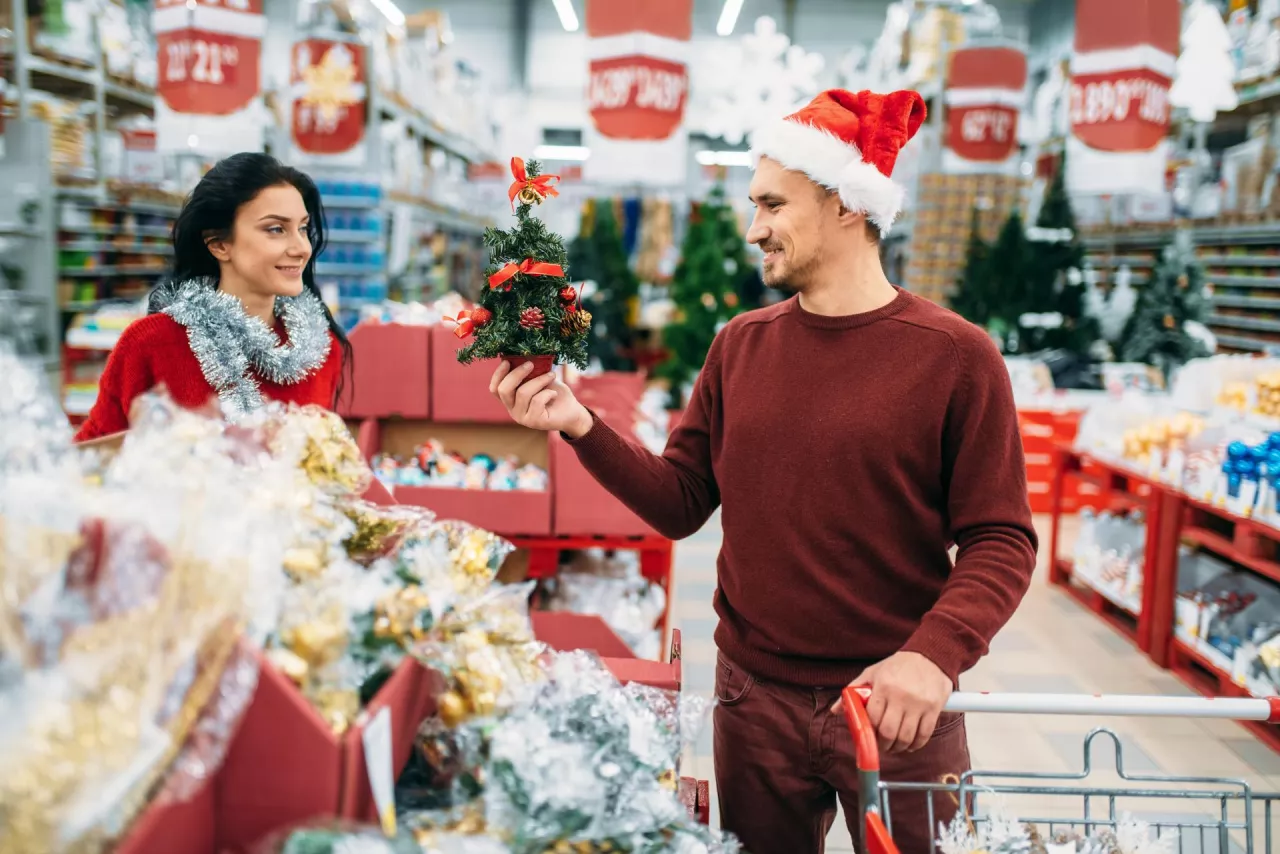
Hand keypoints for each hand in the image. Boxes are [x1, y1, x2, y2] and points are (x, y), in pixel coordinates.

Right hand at [490, 360, 592, 437]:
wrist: (572, 412)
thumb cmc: (555, 393)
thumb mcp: (540, 378)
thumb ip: (530, 372)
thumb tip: (524, 355)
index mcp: (511, 399)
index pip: (495, 389)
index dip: (498, 374)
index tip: (507, 361)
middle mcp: (513, 410)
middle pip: (504, 390)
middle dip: (517, 373)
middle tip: (531, 363)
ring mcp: (522, 418)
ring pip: (523, 393)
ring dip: (539, 380)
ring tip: (551, 375)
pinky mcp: (534, 422)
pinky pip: (537, 401)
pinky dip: (547, 392)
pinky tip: (554, 393)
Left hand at [831, 651, 951, 753]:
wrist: (929, 656)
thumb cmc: (898, 666)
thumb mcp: (872, 673)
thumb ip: (853, 691)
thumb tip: (834, 710)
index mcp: (883, 686)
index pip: (872, 718)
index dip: (869, 731)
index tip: (869, 736)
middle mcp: (901, 696)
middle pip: (888, 731)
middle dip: (883, 744)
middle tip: (882, 746)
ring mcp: (919, 704)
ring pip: (906, 737)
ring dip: (899, 747)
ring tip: (895, 746)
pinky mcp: (934, 708)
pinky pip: (924, 734)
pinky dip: (916, 745)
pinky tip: (910, 745)